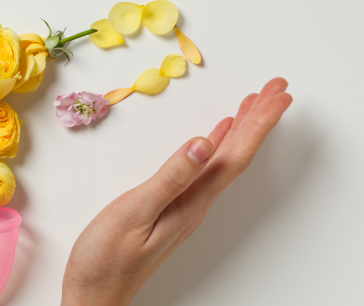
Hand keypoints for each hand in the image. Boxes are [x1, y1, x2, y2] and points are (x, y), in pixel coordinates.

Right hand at [61, 77, 292, 305]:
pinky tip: (215, 137)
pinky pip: (204, 170)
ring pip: (222, 160)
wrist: (94, 292)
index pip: (234, 156)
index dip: (259, 123)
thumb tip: (203, 142)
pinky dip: (215, 147)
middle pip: (236, 156)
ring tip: (254, 103)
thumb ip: (170, 178)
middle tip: (276, 88)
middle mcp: (195, 203)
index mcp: (191, 202)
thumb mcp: (135, 212)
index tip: (278, 95)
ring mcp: (184, 206)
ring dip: (242, 130)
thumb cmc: (106, 259)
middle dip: (259, 119)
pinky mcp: (171, 208)